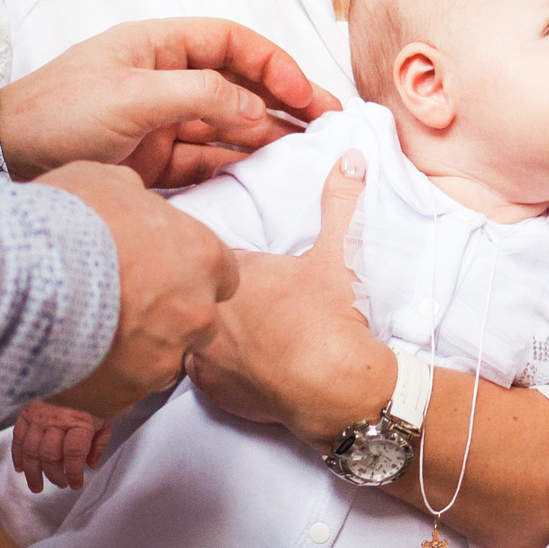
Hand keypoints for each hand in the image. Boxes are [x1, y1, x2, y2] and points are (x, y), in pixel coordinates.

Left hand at [0, 18, 339, 184]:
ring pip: (228, 125)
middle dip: (284, 101)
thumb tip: (258, 109)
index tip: (305, 93)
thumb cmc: (56, 113)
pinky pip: (207, 159)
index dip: (274, 63)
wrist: (2, 161)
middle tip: (328, 125)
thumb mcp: (134, 96)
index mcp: (158, 47)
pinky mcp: (152, 161)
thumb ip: (202, 96)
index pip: (232, 43)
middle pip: (239, 84)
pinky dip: (237, 165)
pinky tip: (266, 175)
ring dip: (267, 136)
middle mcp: (164, 79)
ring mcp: (160, 121)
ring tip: (307, 153)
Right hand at [10, 400, 108, 492]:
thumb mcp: (106, 418)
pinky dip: (18, 455)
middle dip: (54, 475)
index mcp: (80, 421)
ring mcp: (39, 415)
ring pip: (31, 450)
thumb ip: (99, 444)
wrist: (83, 368)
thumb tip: (90, 465)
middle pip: (49, 455)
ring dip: (33, 472)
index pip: (73, 454)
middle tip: (61, 483)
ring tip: (37, 486)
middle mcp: (57, 419)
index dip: (73, 474)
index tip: (75, 484)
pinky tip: (22, 467)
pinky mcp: (27, 411)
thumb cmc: (96, 394)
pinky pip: (18, 437)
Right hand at [39, 161, 236, 419]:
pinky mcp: (125, 396)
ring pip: (159, 360)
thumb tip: (134, 201)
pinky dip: (100, 378)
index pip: (223, 274)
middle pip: (197, 322)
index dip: (190, 273)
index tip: (162, 271)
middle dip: (168, 316)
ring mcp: (163, 359)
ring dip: (133, 349)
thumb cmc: (68, 220)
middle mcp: (195, 313)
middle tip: (123, 302)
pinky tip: (71, 356)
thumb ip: (136, 199)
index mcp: (203, 257)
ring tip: (89, 330)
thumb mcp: (108, 181)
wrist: (22, 276)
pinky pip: (119, 391)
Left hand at [185, 154, 389, 446]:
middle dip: (222, 297)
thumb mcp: (334, 256)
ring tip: (250, 336)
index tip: (257, 276)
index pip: (212, 259)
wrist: (333, 386)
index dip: (234, 266)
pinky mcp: (206, 389)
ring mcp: (200, 352)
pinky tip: (245, 364)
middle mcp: (205, 310)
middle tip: (257, 305)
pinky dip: (219, 368)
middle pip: (200, 294)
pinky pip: (200, 372)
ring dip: (216, 332)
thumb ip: (338, 204)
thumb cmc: (329, 318)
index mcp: (229, 272)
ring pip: (196, 332)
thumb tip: (352, 158)